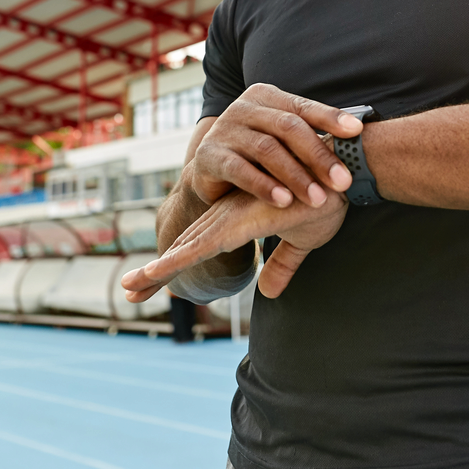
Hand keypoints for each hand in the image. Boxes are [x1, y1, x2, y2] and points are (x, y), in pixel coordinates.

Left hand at [121, 188, 346, 300]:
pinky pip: (203, 246)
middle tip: (128, 291)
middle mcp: (228, 218)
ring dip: (157, 271)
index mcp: (238, 221)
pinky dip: (178, 259)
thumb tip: (268, 293)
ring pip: (184, 249)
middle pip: (184, 248)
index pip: (199, 247)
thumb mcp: (301, 243)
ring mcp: (231, 220)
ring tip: (130, 289)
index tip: (151, 283)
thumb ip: (281, 266)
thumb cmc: (325, 200)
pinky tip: (157, 270)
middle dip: (156, 273)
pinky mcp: (240, 222)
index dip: (175, 264)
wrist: (341, 176)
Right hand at [188, 83, 363, 209]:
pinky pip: (239, 169)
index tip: (357, 132)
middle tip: (343, 181)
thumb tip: (359, 131)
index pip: (303, 106)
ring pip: (266, 149)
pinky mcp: (208, 156)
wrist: (212, 174)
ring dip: (295, 176)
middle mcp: (244, 107)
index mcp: (266, 97)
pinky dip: (264, 186)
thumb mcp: (283, 141)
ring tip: (317, 199)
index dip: (331, 118)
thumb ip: (311, 134)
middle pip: (287, 127)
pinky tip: (284, 201)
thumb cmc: (258, 155)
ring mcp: (224, 129)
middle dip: (318, 155)